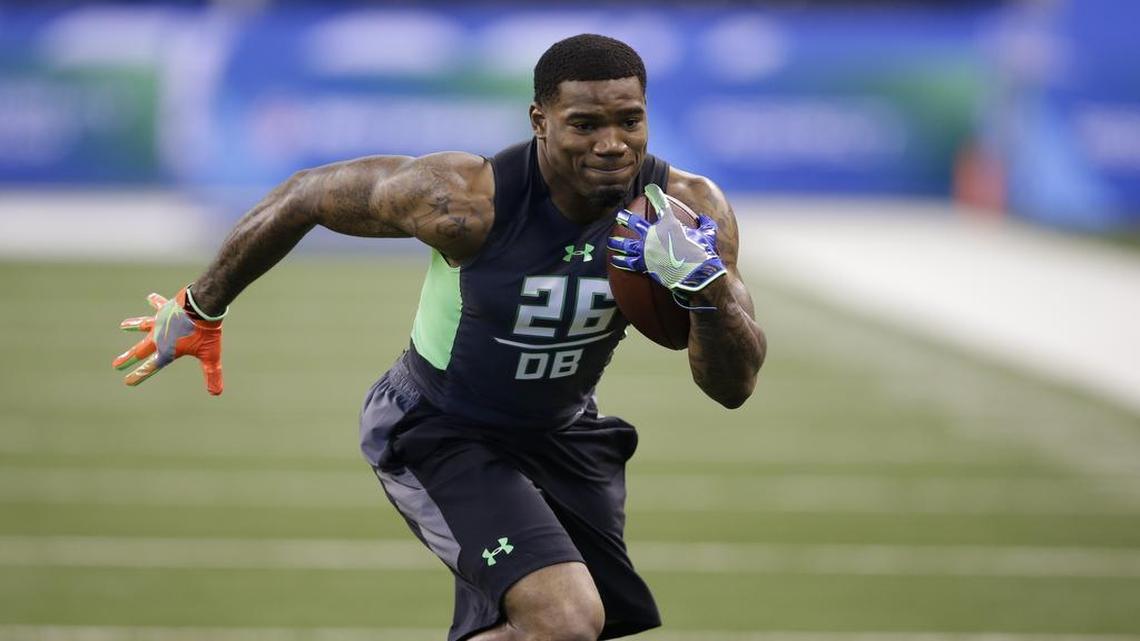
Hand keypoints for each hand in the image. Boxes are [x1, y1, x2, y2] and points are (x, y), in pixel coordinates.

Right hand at [112, 288, 224, 394]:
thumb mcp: (210, 356)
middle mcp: (159, 337)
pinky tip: (150, 297)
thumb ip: (212, 375)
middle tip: (116, 364)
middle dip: (128, 358)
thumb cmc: (206, 332)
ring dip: (133, 325)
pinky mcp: (166, 308)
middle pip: (141, 350)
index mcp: (167, 351)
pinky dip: (155, 301)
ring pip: (143, 324)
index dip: (139, 375)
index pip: (151, 367)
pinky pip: (159, 304)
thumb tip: (216, 393)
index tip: (127, 381)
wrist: (202, 306)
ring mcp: (161, 321)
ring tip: (122, 325)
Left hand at [608, 184, 726, 292]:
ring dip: (618, 242)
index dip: (655, 195)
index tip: (649, 189)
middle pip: (635, 223)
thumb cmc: (704, 254)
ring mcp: (647, 250)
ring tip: (611, 241)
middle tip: (620, 215)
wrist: (696, 274)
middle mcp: (654, 234)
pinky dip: (621, 261)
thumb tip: (705, 218)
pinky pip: (629, 262)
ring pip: (627, 244)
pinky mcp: (645, 265)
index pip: (661, 204)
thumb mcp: (708, 235)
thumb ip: (706, 224)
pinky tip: (615, 261)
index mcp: (669, 224)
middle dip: (626, 218)